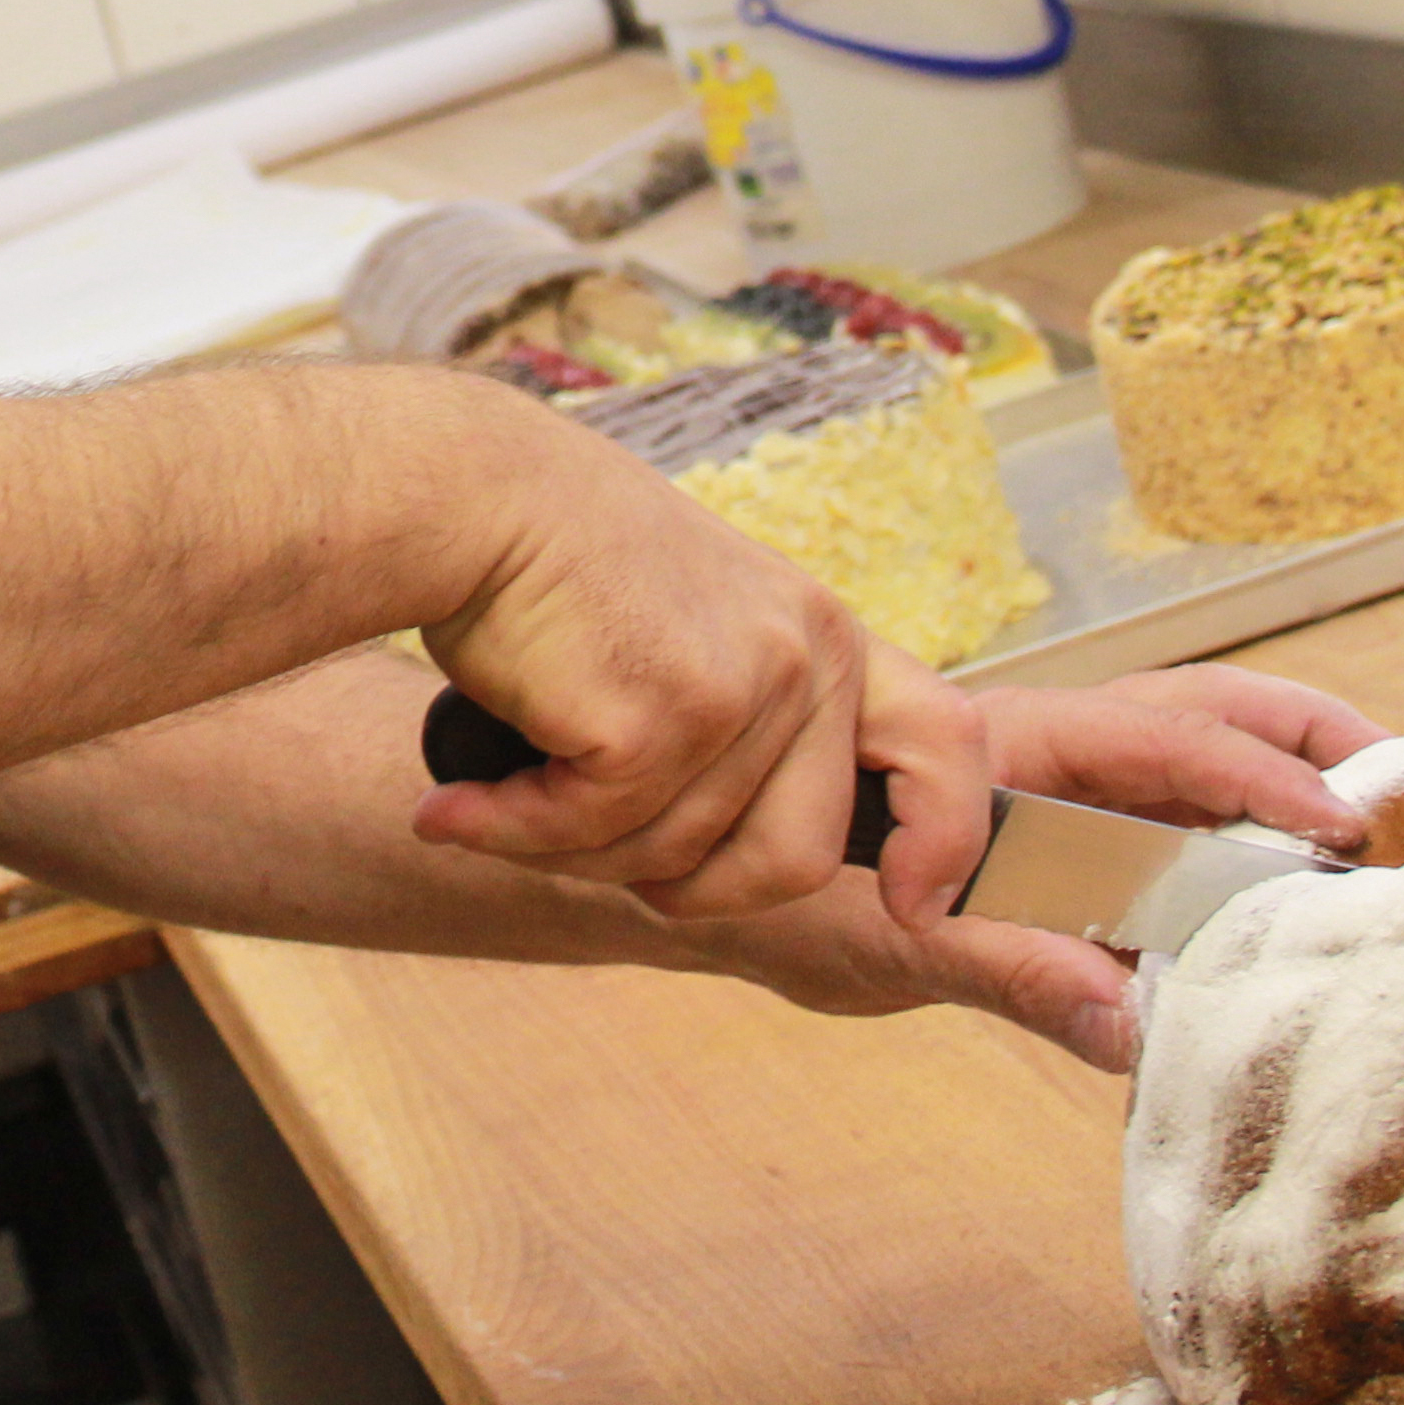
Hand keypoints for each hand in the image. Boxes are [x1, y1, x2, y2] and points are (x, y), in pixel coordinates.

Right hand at [406, 398, 993, 923]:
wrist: (469, 498)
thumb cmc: (556, 567)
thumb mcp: (697, 628)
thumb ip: (746, 723)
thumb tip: (731, 867)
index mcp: (822, 635)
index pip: (943, 743)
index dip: (944, 839)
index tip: (912, 906)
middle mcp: (804, 655)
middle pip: (795, 860)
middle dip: (689, 888)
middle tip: (590, 850)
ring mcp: (740, 685)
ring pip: (675, 859)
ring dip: (569, 852)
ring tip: (497, 801)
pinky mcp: (660, 716)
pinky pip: (593, 835)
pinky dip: (515, 832)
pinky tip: (459, 804)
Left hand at [649, 665, 1382, 1071]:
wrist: (691, 880)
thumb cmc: (782, 896)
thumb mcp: (894, 941)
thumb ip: (1012, 970)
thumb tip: (1132, 1028)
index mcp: (1011, 754)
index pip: (1161, 740)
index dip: (1255, 775)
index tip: (1342, 818)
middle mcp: (1039, 759)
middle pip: (1194, 716)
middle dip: (1298, 735)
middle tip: (1403, 782)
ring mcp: (1043, 796)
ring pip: (1178, 760)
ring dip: (1271, 777)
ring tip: (1369, 822)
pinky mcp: (1040, 853)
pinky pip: (1145, 838)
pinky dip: (1217, 854)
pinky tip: (1271, 908)